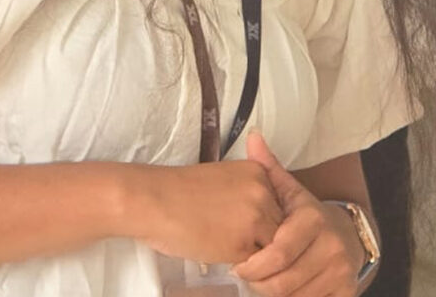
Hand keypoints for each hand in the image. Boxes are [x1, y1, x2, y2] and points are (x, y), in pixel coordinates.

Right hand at [134, 159, 285, 265]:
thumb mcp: (225, 178)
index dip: (261, 219)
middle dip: (260, 236)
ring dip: (252, 250)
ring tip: (225, 243)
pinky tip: (219, 250)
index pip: (278, 205)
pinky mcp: (243, 242)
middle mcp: (263, 191)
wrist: (157, 200)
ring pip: (270, 247)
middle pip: (279, 226)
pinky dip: (241, 263)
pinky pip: (254, 262)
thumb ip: (248, 192)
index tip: (242, 222)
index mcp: (258, 171)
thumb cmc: (181, 192)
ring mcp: (255, 216)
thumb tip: (262, 217)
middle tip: (232, 235)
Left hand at [231, 132, 365, 295]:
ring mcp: (341, 272)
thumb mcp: (289, 191)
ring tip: (260, 283)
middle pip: (283, 281)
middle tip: (245, 278)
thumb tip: (252, 136)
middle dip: (258, 283)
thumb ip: (269, 167)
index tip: (236, 265)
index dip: (253, 264)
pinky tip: (282, 291)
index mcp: (313, 219)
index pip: (278, 252)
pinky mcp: (346, 293)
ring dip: (272, 295)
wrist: (348, 235)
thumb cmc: (307, 215)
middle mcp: (331, 246)